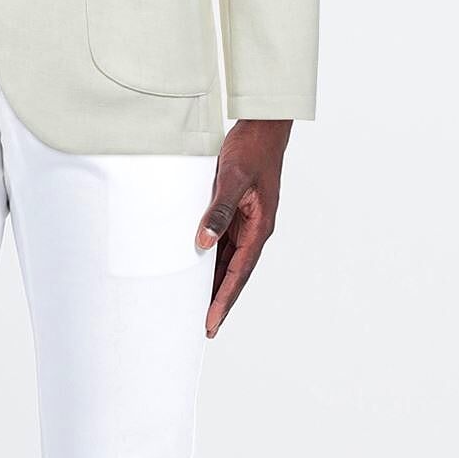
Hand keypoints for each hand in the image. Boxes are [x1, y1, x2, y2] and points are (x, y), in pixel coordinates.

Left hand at [195, 119, 292, 338]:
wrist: (262, 127)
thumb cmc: (251, 149)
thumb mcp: (233, 178)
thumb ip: (218, 210)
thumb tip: (203, 244)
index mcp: (260, 228)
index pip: (239, 272)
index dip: (224, 299)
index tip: (211, 322)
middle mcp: (254, 231)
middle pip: (235, 275)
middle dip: (220, 302)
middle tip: (204, 329)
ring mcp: (246, 224)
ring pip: (228, 263)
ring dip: (214, 285)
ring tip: (197, 311)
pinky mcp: (236, 215)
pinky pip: (222, 245)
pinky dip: (211, 262)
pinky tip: (196, 275)